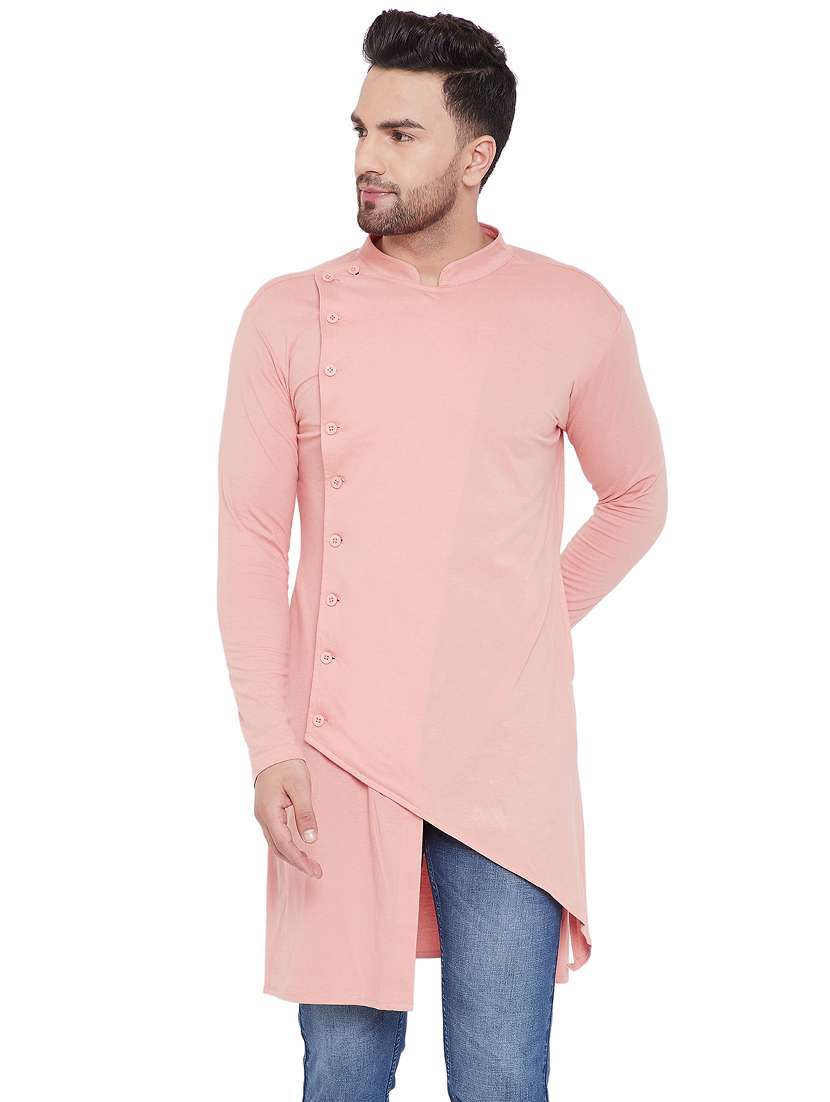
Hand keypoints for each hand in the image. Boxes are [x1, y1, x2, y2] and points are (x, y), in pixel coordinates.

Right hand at [253, 759, 321, 877]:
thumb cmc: (288, 766)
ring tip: (310, 864)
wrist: (272, 750)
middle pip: (279, 848)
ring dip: (291, 856)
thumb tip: (311, 839)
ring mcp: (262, 815)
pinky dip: (286, 846)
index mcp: (270, 813)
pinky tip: (297, 849)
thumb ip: (305, 814)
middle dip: (297, 862)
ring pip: (275, 844)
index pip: (285, 844)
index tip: (314, 870)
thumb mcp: (301, 788)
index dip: (299, 860)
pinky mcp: (266, 812)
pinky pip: (275, 835)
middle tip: (316, 871)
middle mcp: (262, 818)